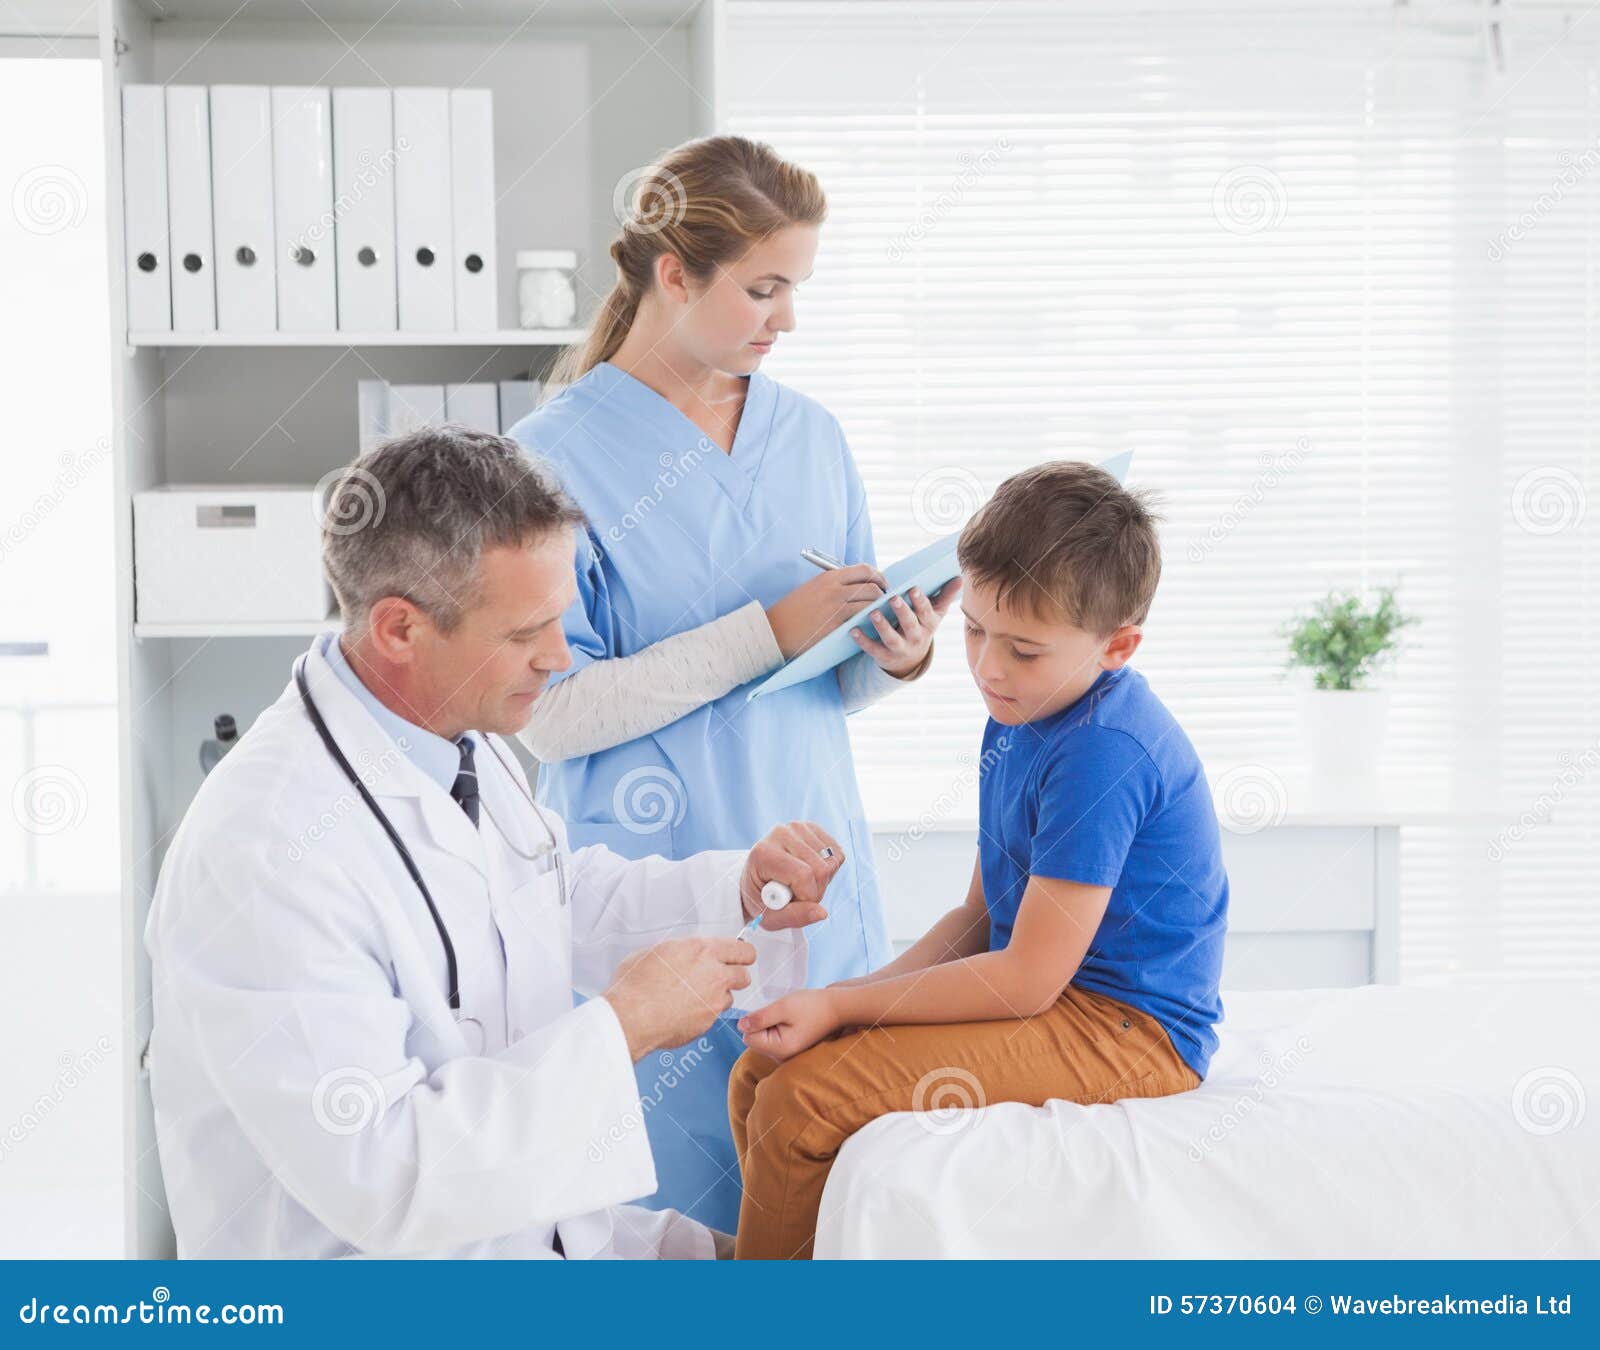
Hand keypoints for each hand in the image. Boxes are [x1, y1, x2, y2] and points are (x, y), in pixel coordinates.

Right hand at [602, 936, 755, 1060]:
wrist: (629, 1017)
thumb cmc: (635, 984)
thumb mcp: (657, 952)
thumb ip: (681, 951)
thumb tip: (684, 954)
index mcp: (702, 950)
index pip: (743, 949)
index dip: (740, 954)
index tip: (738, 957)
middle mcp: (714, 974)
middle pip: (744, 975)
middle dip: (734, 976)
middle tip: (719, 978)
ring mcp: (713, 1000)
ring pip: (729, 997)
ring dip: (718, 997)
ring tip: (693, 998)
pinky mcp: (708, 1022)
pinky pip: (714, 1016)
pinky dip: (704, 1014)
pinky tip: (684, 1012)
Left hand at [738, 989, 841, 1060]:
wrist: (836, 1008)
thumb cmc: (812, 1006)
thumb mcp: (783, 1007)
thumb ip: (759, 1018)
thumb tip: (740, 1026)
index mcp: (779, 1050)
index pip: (749, 1037)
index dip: (756, 1020)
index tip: (775, 1013)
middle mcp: (781, 1057)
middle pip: (755, 1038)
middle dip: (764, 1022)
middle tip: (785, 1014)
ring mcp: (786, 1054)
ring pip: (763, 1036)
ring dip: (772, 1022)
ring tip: (791, 1017)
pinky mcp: (790, 1048)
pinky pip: (773, 1036)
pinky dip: (778, 1025)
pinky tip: (794, 1021)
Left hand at [741, 821, 841, 930]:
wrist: (757, 878)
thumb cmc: (761, 898)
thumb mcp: (770, 916)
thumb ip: (794, 917)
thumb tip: (822, 913)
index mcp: (764, 852)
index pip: (804, 875)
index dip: (807, 896)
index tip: (793, 901)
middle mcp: (781, 833)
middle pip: (821, 869)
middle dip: (815, 891)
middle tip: (796, 894)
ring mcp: (798, 827)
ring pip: (832, 862)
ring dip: (822, 881)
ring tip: (801, 883)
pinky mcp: (812, 828)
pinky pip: (837, 854)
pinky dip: (829, 870)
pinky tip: (811, 871)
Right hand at [765, 564, 887, 659]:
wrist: (774, 630)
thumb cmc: (793, 611)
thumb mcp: (812, 588)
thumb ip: (834, 585)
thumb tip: (858, 585)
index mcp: (829, 577)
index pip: (864, 570)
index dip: (879, 577)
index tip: (883, 585)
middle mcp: (834, 589)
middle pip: (872, 586)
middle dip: (884, 594)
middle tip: (887, 602)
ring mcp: (835, 608)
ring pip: (871, 604)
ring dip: (880, 609)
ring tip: (883, 615)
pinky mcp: (835, 626)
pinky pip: (861, 621)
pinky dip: (870, 622)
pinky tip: (873, 626)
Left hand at [850, 579, 960, 677]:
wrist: (911, 658)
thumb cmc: (921, 626)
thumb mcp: (935, 613)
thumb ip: (946, 595)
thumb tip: (961, 577)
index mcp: (928, 624)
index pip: (926, 611)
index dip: (920, 601)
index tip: (913, 589)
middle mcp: (916, 637)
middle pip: (910, 624)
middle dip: (902, 612)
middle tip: (893, 598)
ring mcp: (900, 648)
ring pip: (892, 638)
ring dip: (882, 626)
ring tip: (873, 613)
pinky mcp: (885, 657)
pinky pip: (873, 650)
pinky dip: (863, 641)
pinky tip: (853, 630)